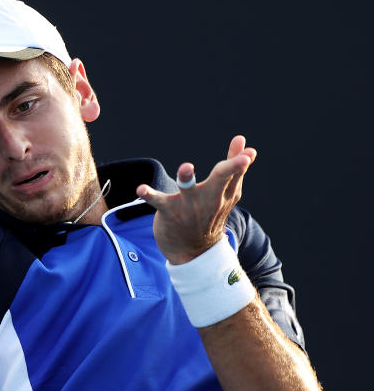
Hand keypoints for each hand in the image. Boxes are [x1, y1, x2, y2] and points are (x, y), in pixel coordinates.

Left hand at [136, 135, 255, 264]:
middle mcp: (209, 198)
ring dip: (187, 178)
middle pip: (221, 179)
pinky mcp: (169, 211)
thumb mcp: (225, 192)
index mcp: (224, 192)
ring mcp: (188, 205)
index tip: (249, 153)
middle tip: (240, 159)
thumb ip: (231, 166)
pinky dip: (148, 195)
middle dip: (231, 167)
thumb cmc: (211, 213)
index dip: (241, 162)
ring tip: (187, 167)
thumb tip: (241, 139)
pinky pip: (158, 201)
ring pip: (188, 189)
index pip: (235, 174)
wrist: (194, 251)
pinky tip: (140, 189)